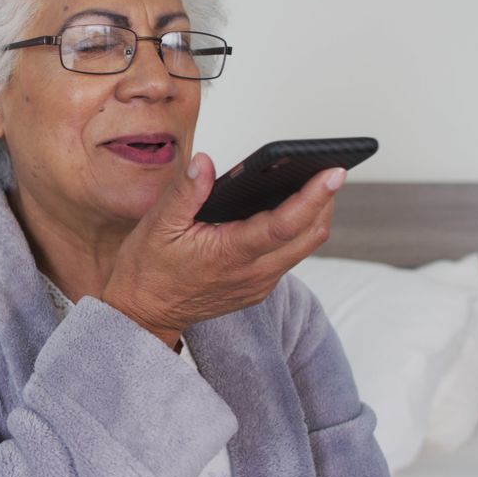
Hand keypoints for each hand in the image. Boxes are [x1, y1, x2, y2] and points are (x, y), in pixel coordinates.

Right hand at [101, 153, 344, 347]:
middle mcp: (253, 274)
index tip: (334, 172)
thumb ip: (186, 192)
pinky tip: (287, 211)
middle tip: (330, 168)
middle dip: (325, 201)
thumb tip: (206, 162)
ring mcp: (258, 285)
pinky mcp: (257, 290)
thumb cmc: (147, 270)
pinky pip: (289, 258)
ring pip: (304, 248)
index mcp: (229, 254)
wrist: (143, 314)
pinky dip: (297, 232)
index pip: (285, 224)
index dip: (314, 196)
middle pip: (309, 236)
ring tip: (315, 185)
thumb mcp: (158, 225)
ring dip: (314, 217)